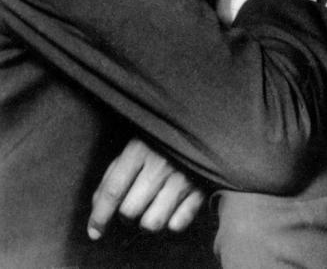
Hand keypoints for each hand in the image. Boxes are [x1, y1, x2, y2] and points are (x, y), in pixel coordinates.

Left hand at [87, 138, 204, 239]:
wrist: (201, 124)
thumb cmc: (160, 140)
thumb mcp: (133, 147)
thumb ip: (112, 175)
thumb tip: (97, 207)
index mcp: (140, 149)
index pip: (113, 191)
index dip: (100, 216)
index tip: (94, 231)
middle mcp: (161, 163)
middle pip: (130, 210)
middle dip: (126, 214)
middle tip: (133, 204)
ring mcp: (183, 177)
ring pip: (152, 222)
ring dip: (147, 220)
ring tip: (151, 208)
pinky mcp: (202, 189)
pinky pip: (178, 223)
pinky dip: (172, 221)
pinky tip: (172, 208)